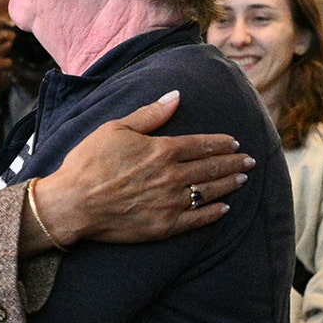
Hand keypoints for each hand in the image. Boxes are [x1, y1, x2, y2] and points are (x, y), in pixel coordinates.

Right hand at [28, 90, 251, 249]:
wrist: (73, 203)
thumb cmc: (89, 162)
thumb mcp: (115, 128)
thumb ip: (149, 114)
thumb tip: (175, 96)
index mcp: (161, 150)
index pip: (201, 145)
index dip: (220, 143)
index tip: (235, 142)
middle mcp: (171, 176)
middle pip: (210, 168)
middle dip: (233, 163)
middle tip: (249, 161)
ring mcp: (170, 203)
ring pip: (208, 192)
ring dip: (228, 184)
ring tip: (242, 179)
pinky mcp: (164, 226)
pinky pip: (196, 219)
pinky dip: (213, 213)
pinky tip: (224, 209)